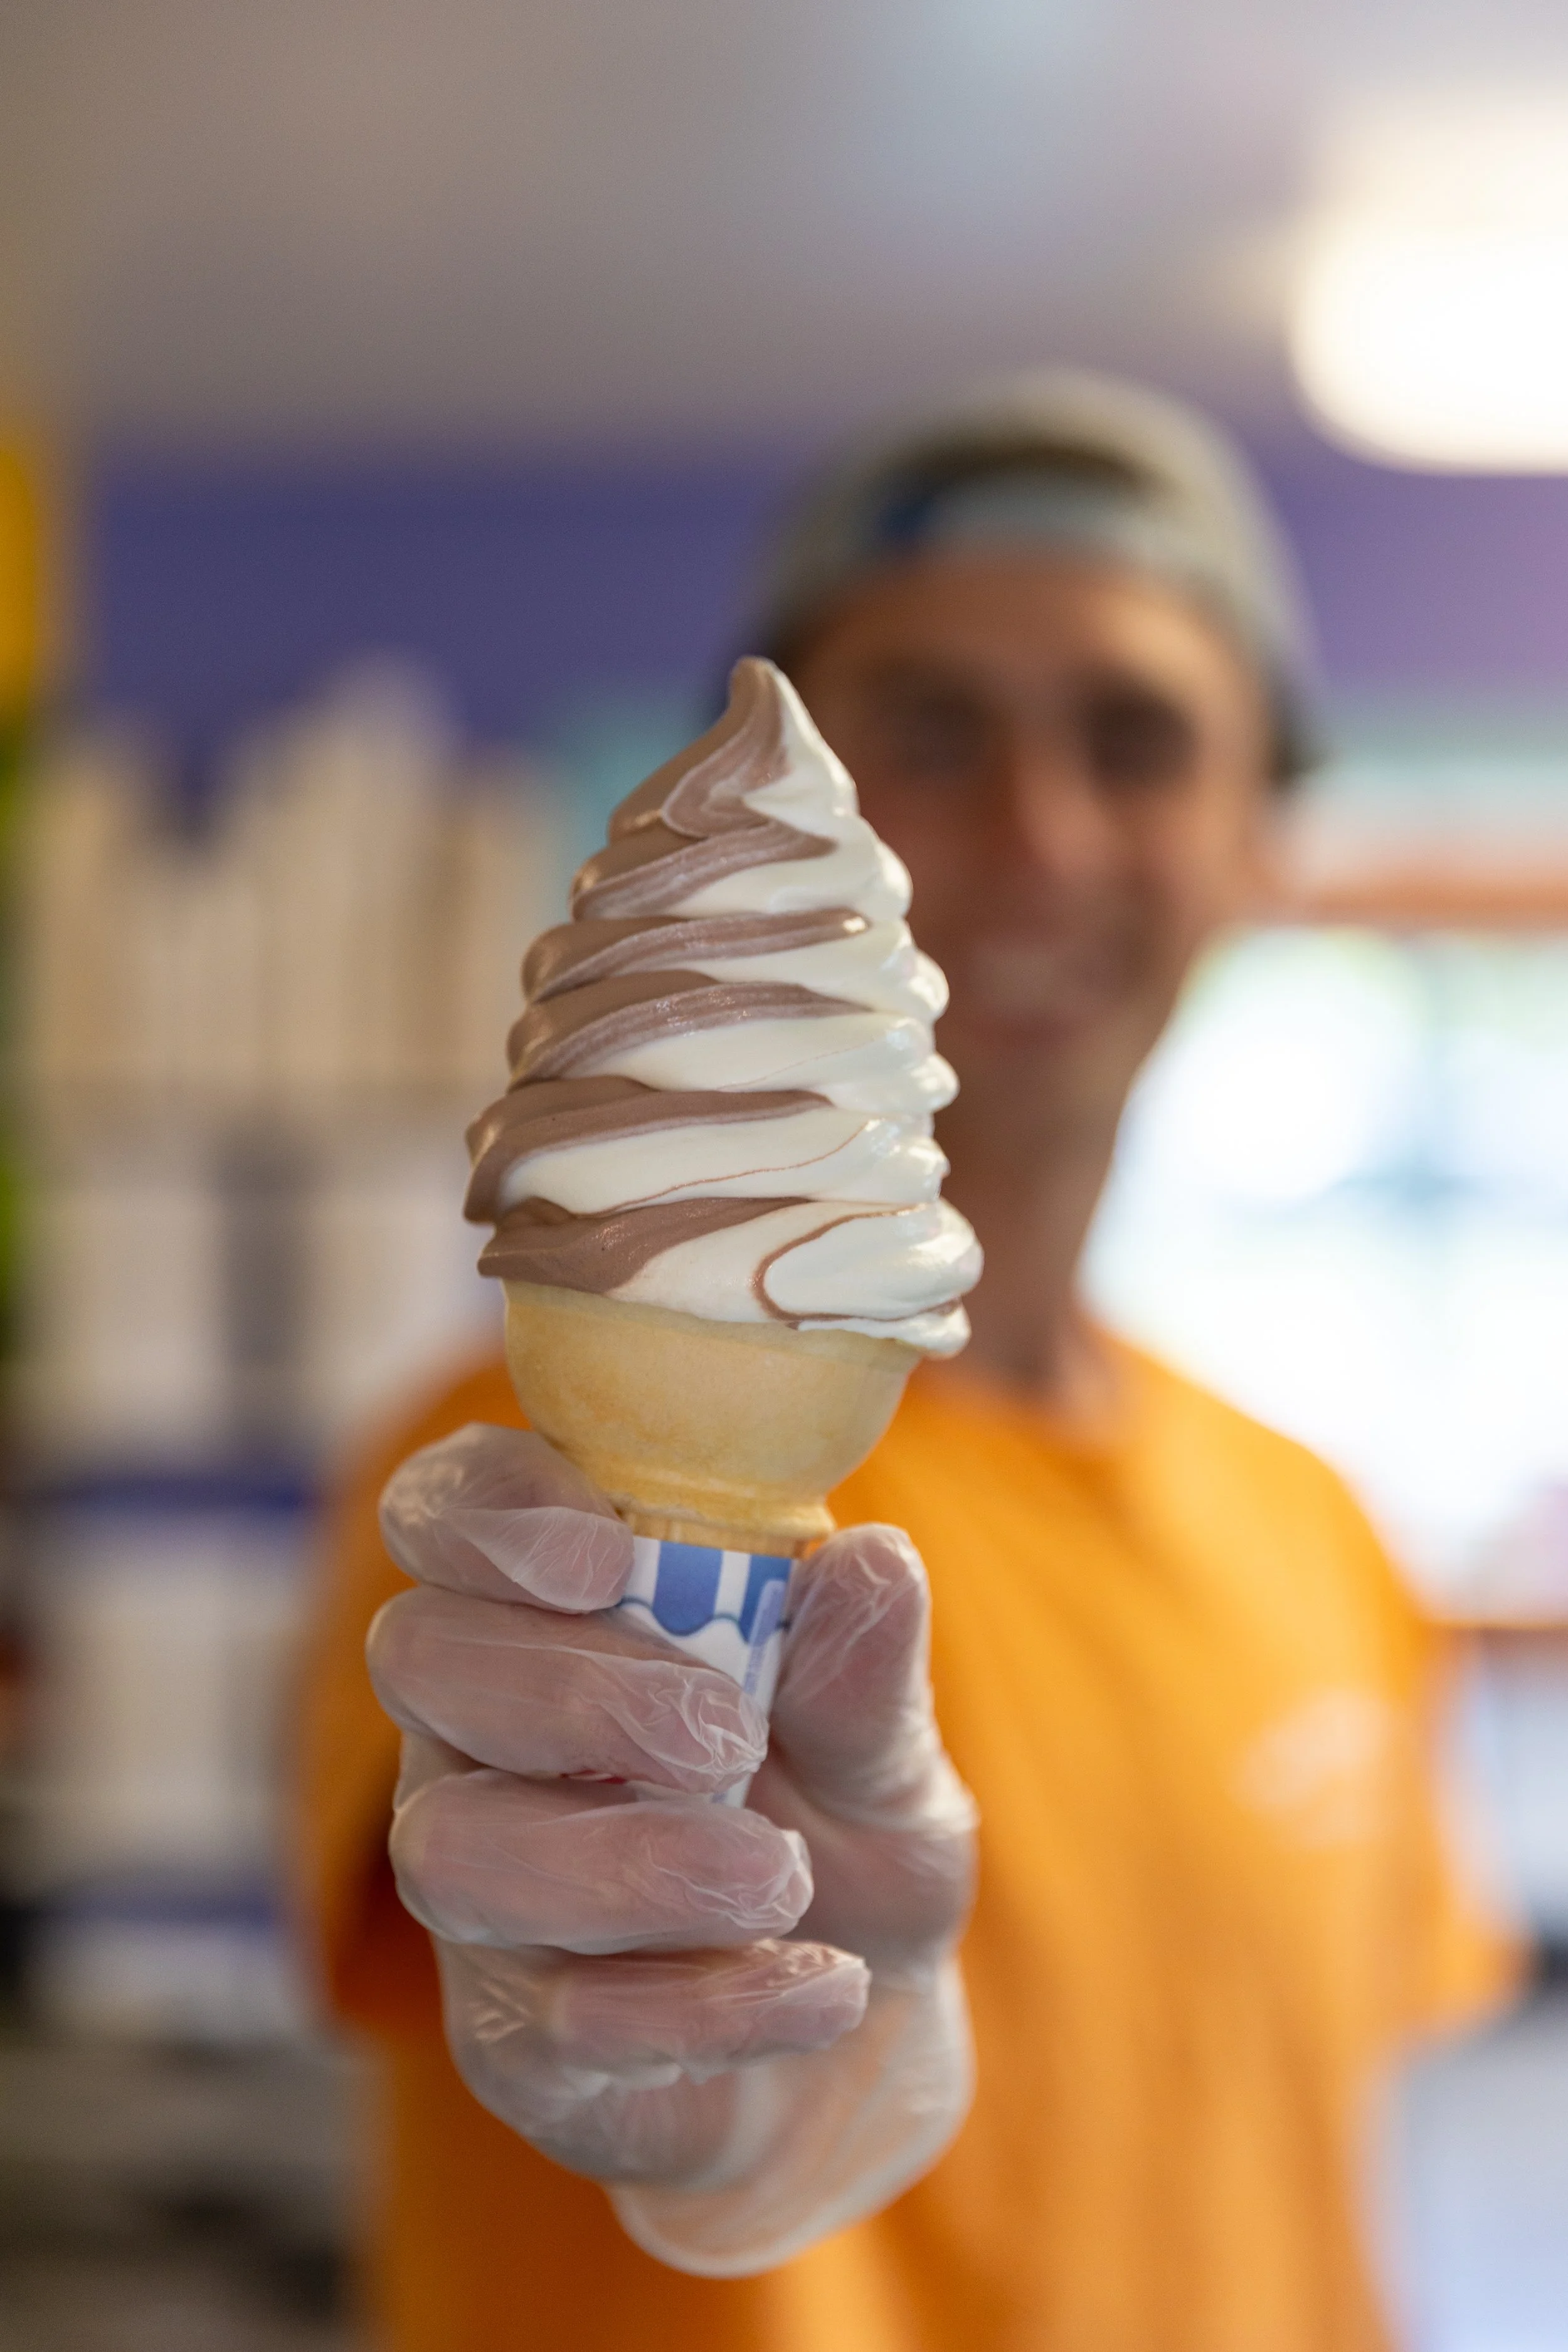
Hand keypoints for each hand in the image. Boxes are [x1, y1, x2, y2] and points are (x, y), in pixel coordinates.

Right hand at [368, 1422, 976, 2273]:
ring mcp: (482, 1888)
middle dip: (573, 1691)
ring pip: (453, 1847)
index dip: (490, 1515)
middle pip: (421, 1655)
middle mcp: (482, 1734)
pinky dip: (702, 2004)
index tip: (602, 1557)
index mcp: (557, 1613)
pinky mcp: (511, 2042)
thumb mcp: (887, 1749)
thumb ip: (866, 1666)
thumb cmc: (845, 1836)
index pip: (446, 1511)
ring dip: (626, 1861)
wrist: (866, 2035)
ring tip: (780, 1879)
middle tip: (727, 1739)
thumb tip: (874, 1560)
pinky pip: (551, 2020)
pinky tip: (819, 1988)